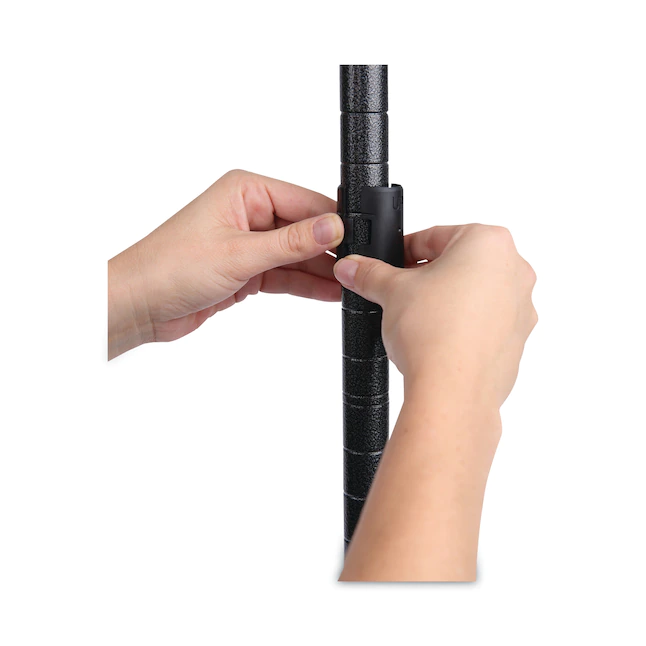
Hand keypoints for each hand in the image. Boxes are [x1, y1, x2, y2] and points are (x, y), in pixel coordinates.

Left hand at [108, 170, 343, 358]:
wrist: (137, 305)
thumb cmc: (169, 267)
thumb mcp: (239, 254)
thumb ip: (290, 243)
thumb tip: (332, 228)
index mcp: (245, 191)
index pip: (304, 201)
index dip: (331, 223)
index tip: (357, 243)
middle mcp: (248, 212)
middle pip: (304, 229)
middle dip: (329, 251)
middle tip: (356, 270)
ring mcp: (249, 243)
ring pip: (296, 255)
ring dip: (319, 272)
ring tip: (349, 287)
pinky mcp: (246, 270)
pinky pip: (284, 274)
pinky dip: (303, 285)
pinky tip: (327, 293)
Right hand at [333, 224, 537, 409]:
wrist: (452, 392)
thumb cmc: (435, 334)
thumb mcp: (391, 291)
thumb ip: (370, 273)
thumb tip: (353, 268)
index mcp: (489, 242)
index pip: (434, 236)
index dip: (404, 251)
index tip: (388, 265)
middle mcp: (514, 270)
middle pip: (458, 263)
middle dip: (426, 276)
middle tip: (398, 292)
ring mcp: (521, 307)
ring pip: (474, 293)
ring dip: (445, 300)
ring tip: (416, 320)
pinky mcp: (517, 340)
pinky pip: (485, 323)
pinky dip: (462, 326)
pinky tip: (437, 340)